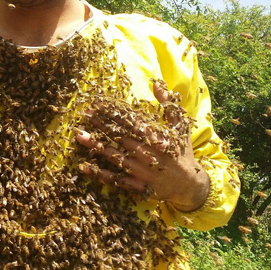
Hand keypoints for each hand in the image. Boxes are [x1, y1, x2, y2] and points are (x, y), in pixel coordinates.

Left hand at [75, 82, 209, 211]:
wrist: (191, 186)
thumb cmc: (183, 152)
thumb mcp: (180, 126)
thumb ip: (168, 104)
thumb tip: (157, 83)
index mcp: (158, 138)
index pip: (132, 122)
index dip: (115, 113)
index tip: (100, 104)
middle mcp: (148, 154)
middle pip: (120, 137)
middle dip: (101, 125)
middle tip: (85, 114)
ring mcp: (141, 171)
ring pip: (114, 157)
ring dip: (95, 146)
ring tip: (79, 135)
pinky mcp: (138, 186)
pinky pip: (115, 180)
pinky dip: (99, 173)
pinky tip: (83, 166)